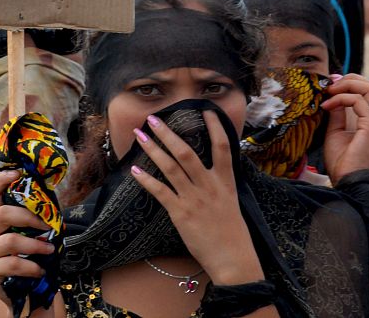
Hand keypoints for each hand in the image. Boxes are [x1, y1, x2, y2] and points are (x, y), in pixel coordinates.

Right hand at [0, 170, 54, 307]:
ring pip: (9, 240)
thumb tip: (55, 203)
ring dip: (34, 244)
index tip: (16, 172)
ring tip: (49, 250)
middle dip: (28, 217)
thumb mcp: (34, 236)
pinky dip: (31, 266)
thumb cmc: (29, 257)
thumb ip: (39, 220)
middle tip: (47, 225)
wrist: (21, 290)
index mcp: (1, 221)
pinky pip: (12, 263)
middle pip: (2, 214)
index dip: (2, 182)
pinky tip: (40, 270)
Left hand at [131, 111, 264, 284]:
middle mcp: (209, 185)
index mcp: (226, 181)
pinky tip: (135, 170)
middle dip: (168, 133)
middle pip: (186, 152)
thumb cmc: (233, 232)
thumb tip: (208, 171)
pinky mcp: (181, 213)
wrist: (233, 258)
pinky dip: (147, 180)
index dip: (214, 127)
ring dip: (154, 149)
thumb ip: (220, 184)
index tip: (205, 110)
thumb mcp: (231, 202)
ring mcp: (194, 198)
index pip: (222, 146)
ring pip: (171, 167)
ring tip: (141, 135)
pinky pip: (161, 192)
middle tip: (154, 118)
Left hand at [320, 74, 368, 183]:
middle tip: (331, 85)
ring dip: (348, 85)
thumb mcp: (336, 131)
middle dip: (351, 79)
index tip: (330, 85)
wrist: (345, 182)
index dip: (351, 83)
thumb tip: (333, 96)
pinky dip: (342, 99)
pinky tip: (328, 106)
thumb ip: (338, 113)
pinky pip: (359, 102)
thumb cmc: (341, 162)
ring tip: (330, 92)